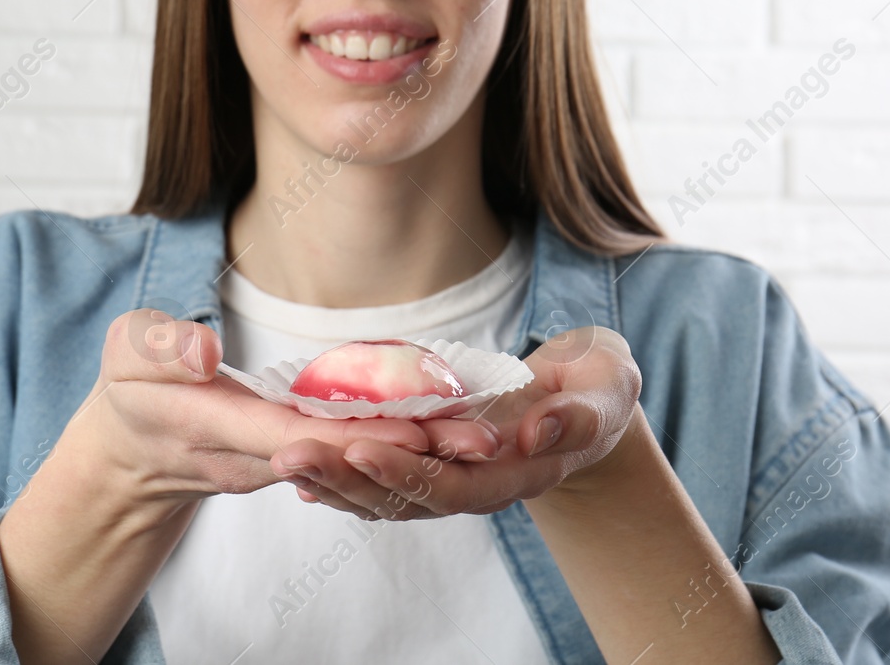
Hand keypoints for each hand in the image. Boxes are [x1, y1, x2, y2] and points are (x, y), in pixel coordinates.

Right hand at [50, 309, 500, 510]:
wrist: (129, 448)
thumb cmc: (130, 389)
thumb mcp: (126, 353)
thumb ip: (162, 349)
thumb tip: (205, 351)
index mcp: (215, 429)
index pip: (297, 434)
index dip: (358, 431)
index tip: (416, 425)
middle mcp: (257, 458)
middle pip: (344, 456)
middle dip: (413, 450)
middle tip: (483, 437)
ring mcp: (281, 464)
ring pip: (355, 459)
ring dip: (418, 451)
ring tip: (485, 434)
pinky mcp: (296, 458)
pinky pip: (350, 451)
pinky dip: (396, 440)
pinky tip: (449, 425)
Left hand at [265, 327, 641, 520]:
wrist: (590, 404)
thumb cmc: (597, 392)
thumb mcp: (605, 393)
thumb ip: (576, 415)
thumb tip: (534, 431)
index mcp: (517, 474)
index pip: (453, 486)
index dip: (405, 471)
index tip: (358, 448)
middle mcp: (478, 487)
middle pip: (405, 498)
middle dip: (347, 478)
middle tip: (292, 453)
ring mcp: (454, 480)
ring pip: (385, 495)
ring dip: (333, 480)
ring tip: (284, 458)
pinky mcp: (436, 465)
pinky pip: (382, 480)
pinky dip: (341, 477)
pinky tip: (303, 467)